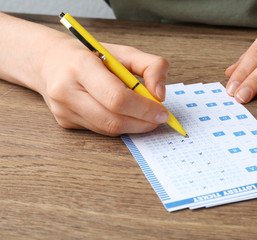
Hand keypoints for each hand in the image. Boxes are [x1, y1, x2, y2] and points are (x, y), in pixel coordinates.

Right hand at [39, 40, 169, 135]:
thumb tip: (160, 95)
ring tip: (147, 117)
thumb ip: (151, 66)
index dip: (144, 109)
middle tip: (159, 119)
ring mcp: (63, 110)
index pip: (117, 97)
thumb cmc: (91, 55)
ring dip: (134, 127)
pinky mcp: (65, 122)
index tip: (163, 112)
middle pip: (112, 119)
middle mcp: (66, 90)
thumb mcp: (124, 51)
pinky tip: (126, 116)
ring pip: (107, 129)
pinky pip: (100, 130)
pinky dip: (119, 126)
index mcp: (81, 66)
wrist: (50, 61)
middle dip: (142, 123)